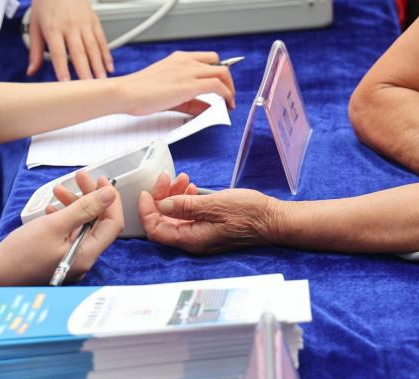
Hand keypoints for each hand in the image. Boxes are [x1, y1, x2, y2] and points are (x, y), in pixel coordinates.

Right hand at [0, 181, 121, 284]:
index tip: (101, 181)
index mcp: (86, 255)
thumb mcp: (54, 225)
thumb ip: (84, 208)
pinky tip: (50, 208)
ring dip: (73, 205)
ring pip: (81, 226)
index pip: (112, 224)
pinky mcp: (57, 258)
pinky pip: (68, 234)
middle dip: (89, 197)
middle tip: (78, 177)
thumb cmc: (20, 253)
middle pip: (96, 223)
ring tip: (57, 189)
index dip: (109, 200)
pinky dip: (63, 218)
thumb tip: (108, 195)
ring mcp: (70, 260)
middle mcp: (82, 260)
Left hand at [28, 0, 112, 79]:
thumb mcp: (34, 24)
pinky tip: (109, 67)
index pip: (57, 53)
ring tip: (103, 82)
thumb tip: (31, 71)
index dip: (62, 69)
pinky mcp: (94, 20)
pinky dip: (106, 54)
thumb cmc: (45, 1)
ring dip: (98, 66)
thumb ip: (34, 49)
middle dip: (85, 71)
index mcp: (52, 27)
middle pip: (79, 52)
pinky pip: (102, 39)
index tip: (66, 85)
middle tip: (91, 89)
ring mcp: (84, 22)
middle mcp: (70, 25)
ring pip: (93, 47)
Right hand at [117, 51, 235, 113]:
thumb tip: (207, 107)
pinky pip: (216, 86)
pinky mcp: (188, 85)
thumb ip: (190, 100)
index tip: (222, 83)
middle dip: (228, 79)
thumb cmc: (139, 91)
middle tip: (228, 93)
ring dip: (230, 87)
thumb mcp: (168, 90)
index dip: (219, 71)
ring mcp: (188, 71)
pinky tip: (226, 103)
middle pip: (219, 63)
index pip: (208, 58)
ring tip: (230, 100)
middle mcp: (186, 61)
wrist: (126, 92)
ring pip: (222, 72)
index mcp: (179, 58)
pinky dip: (226, 94)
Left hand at [138, 186, 275, 253]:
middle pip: (163, 221)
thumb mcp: (215, 205)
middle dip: (160, 198)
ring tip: (182, 179)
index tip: (146, 191)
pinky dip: (185, 200)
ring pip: (175, 217)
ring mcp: (200, 235)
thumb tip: (160, 205)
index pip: (155, 230)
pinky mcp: (208, 228)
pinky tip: (191, 188)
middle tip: (167, 178)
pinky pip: (188, 216)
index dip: (146, 210)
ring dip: (173, 196)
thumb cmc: (248, 213)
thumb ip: (185, 206)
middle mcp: (193, 241)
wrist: (272, 220)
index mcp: (191, 239)